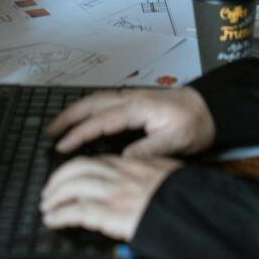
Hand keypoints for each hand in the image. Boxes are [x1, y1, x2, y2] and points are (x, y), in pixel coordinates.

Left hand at [40, 154, 179, 239]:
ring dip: (54, 196)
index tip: (68, 177)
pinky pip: (77, 211)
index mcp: (134, 164)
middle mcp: (121, 174)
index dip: (76, 169)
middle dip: (58, 178)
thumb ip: (147, 176)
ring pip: (73, 185)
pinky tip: (53, 220)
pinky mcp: (112, 213)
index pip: (97, 161)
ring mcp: (115, 192)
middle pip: (78, 167)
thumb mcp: (166, 177)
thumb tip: (136, 186)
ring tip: (47, 206)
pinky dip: (60, 215)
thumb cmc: (185, 198)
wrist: (195, 210)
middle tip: (49, 191)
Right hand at [47, 87, 215, 157]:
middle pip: (92, 105)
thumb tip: (121, 159)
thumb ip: (148, 149)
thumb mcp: (176, 140)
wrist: (210, 109)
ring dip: (75, 112)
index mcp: (138, 108)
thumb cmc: (195, 124)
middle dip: (68, 118)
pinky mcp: (134, 103)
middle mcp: (130, 99)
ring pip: (96, 101)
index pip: (101, 121)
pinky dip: (88, 110)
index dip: (79, 135)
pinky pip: (104, 104)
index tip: (62, 147)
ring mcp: (131, 99)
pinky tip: (82, 121)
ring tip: (58, 126)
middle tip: (48, 132)